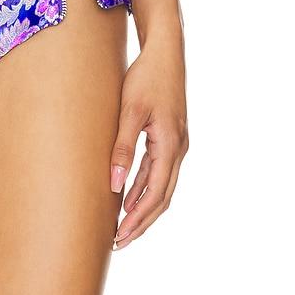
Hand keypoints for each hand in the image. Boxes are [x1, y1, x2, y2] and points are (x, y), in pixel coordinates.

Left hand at [110, 37, 187, 249]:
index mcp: (170, 145)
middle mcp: (178, 149)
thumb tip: (115, 185)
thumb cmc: (146, 77)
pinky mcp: (170, 139)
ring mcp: (177, 145)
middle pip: (162, 198)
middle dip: (141, 222)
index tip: (119, 236)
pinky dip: (144, 190)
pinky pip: (158, 173)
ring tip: (122, 228)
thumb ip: (122, 148)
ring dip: (143, 209)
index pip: (155, 194)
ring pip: (161, 188)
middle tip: (118, 243)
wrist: (166, 52)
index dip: (137, 218)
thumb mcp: (130, 111)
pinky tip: (127, 201)